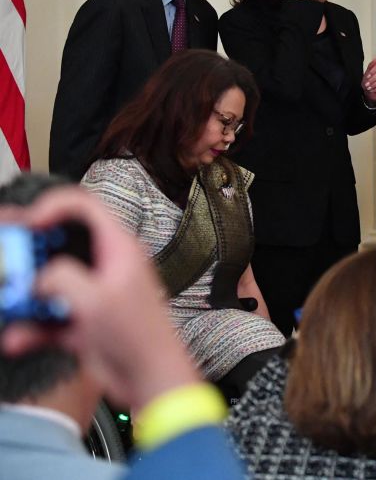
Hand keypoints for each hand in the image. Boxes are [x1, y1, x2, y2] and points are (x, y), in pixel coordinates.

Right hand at [0, 187, 199, 410]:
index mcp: (118, 249)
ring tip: (8, 300)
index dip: (53, 206)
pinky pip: (48, 317)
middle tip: (5, 256)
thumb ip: (62, 278)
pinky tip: (16, 338)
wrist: (151, 380)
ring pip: (48, 282)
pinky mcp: (83, 321)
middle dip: (27, 249)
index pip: (85, 207)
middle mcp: (105, 266)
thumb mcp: (96, 300)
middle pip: (60, 244)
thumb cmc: (140, 337)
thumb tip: (40, 276)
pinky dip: (31, 327)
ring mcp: (93, 294)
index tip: (28, 222)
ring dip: (25, 293)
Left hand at [362, 58, 375, 103]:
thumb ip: (371, 65)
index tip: (368, 76)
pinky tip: (374, 90)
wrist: (369, 92)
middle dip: (373, 79)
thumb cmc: (369, 82)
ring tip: (370, 88)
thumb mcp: (367, 73)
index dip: (374, 70)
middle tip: (367, 84)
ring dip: (375, 84)